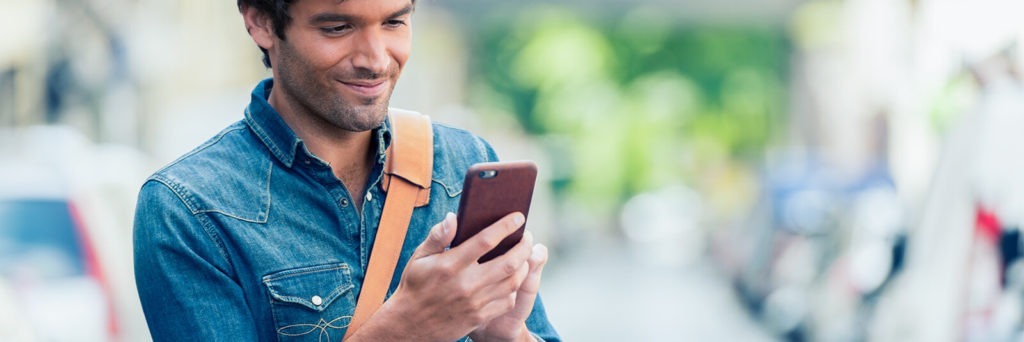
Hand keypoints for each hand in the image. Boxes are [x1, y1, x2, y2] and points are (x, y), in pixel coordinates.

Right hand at [347, 212, 533, 340]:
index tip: (518, 217)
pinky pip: (507, 301)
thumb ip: (437, 236)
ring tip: (523, 256)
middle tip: (527, 236)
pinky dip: (514, 288)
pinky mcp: (479, 317)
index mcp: (450, 265)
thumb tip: (453, 217)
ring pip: (513, 282)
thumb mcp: (419, 258)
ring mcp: (475, 303)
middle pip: (508, 262)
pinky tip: (512, 279)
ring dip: (523, 266)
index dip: (506, 226)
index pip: (486, 240)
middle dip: (523, 246)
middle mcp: (466, 284)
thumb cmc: (415, 285)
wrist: (410, 325)